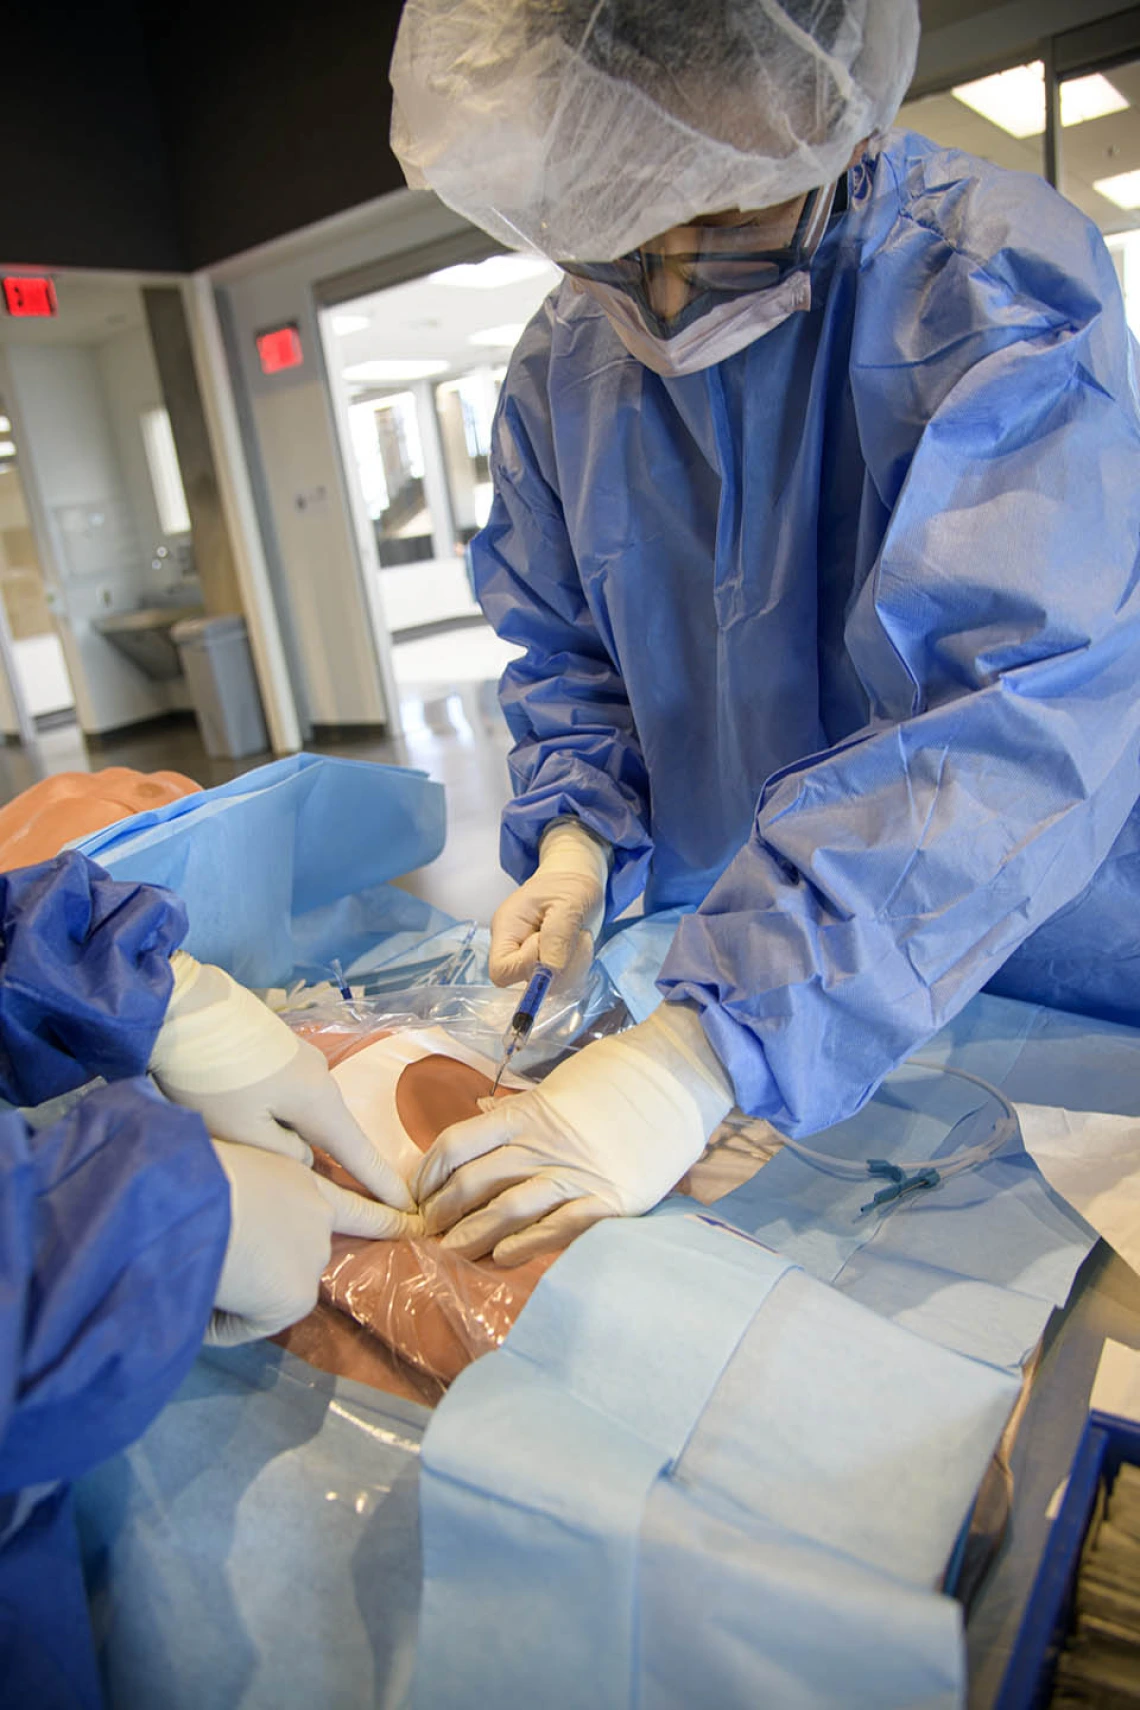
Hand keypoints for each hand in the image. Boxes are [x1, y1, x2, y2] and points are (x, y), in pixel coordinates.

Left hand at [150, 953, 416, 1226]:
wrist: (181, 1009)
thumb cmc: (212, 1078)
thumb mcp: (245, 1134)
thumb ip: (285, 1157)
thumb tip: (304, 1158)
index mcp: (318, 1102)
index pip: (359, 1153)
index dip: (382, 1184)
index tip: (409, 1209)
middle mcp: (320, 1079)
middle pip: (334, 1133)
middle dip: (338, 1165)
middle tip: (334, 1200)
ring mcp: (301, 1061)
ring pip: (308, 1115)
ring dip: (299, 1139)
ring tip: (277, 1160)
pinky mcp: (278, 1053)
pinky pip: (293, 1098)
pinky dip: (285, 1119)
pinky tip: (259, 1124)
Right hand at [206, 1140, 411, 1346]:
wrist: (186, 1201)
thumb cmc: (189, 1174)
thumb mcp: (225, 1170)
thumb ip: (248, 1196)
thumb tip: (232, 1229)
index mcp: (298, 1178)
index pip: (351, 1200)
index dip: (383, 1216)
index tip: (414, 1224)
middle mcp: (318, 1215)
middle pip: (302, 1254)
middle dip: (273, 1265)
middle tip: (236, 1260)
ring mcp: (312, 1256)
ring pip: (271, 1291)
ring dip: (241, 1291)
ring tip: (201, 1268)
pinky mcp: (297, 1295)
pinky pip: (249, 1322)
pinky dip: (221, 1320)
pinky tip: (203, 1293)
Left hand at [414, 1003, 733, 1264]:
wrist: (682, 1074)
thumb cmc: (621, 1074)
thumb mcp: (561, 1082)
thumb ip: (521, 1106)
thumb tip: (483, 1113)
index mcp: (529, 1112)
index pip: (458, 1142)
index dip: (430, 1172)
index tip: (419, 1192)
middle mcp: (545, 1144)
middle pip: (474, 1182)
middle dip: (443, 1211)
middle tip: (428, 1231)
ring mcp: (578, 1173)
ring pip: (507, 1210)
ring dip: (473, 1235)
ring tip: (452, 1251)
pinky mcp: (611, 1199)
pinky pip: (558, 1228)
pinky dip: (526, 1245)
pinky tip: (504, 1258)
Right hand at [489, 821, 608, 986]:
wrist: (575, 879)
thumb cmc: (568, 885)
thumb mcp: (569, 902)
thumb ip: (558, 936)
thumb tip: (550, 971)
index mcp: (507, 930)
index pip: (501, 970)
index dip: (526, 965)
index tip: (549, 940)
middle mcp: (514, 950)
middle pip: (526, 982)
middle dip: (558, 964)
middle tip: (574, 935)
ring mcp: (532, 961)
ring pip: (550, 986)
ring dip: (574, 964)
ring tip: (579, 935)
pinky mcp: (549, 966)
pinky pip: (564, 981)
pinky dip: (579, 965)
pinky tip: (580, 942)